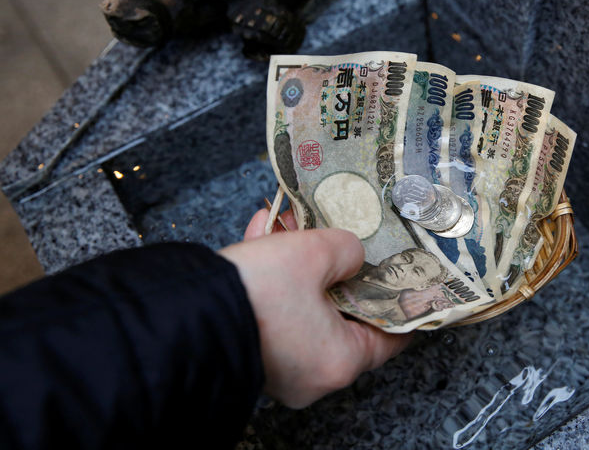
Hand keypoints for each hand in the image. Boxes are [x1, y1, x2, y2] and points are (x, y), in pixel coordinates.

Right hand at [218, 209, 411, 407]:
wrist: (179, 313)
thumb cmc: (255, 294)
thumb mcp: (313, 254)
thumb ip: (346, 250)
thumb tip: (352, 253)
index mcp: (340, 360)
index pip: (390, 334)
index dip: (399, 299)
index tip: (403, 276)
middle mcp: (314, 373)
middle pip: (343, 312)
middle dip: (338, 266)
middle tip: (341, 235)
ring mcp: (281, 366)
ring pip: (305, 305)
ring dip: (300, 263)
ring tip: (294, 221)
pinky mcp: (253, 349)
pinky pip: (276, 310)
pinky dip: (275, 276)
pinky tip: (266, 234)